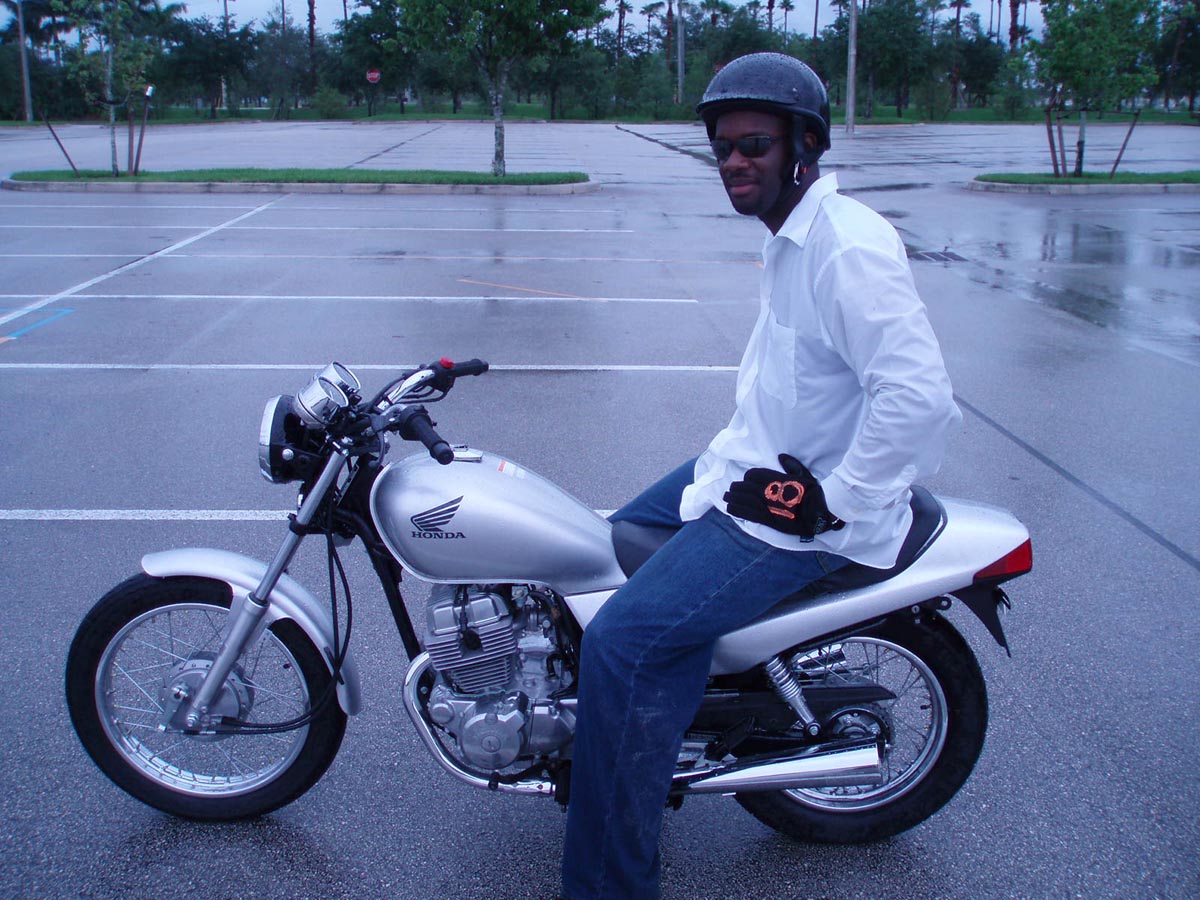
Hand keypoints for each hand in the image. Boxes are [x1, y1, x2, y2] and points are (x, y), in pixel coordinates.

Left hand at [723, 454, 845, 540]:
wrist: (819, 514)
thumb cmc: (815, 494)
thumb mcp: (805, 475)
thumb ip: (792, 465)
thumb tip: (781, 456)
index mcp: (777, 479)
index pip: (755, 475)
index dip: (749, 476)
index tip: (746, 479)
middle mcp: (769, 491)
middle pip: (746, 487)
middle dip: (737, 487)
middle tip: (732, 489)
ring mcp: (767, 506)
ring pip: (743, 500)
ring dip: (733, 498)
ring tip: (727, 497)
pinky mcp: (767, 520)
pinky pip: (747, 514)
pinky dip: (737, 510)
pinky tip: (730, 508)